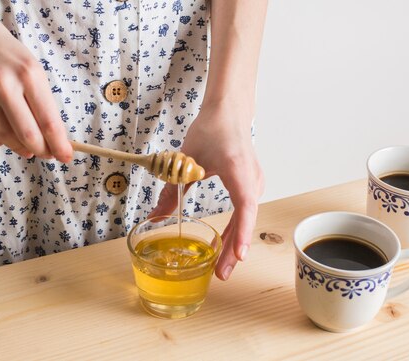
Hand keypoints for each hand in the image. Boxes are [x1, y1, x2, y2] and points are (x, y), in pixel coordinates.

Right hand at [0, 0, 71, 161]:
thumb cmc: (1, 50)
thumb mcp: (30, 67)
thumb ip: (41, 101)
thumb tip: (52, 138)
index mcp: (28, 74)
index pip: (49, 121)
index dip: (59, 145)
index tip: (66, 156)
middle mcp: (2, 83)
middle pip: (28, 135)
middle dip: (41, 150)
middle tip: (45, 154)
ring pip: (3, 138)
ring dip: (17, 146)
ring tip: (24, 145)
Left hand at [149, 102, 263, 279]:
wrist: (229, 112)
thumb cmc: (212, 129)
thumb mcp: (186, 160)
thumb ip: (172, 190)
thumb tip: (155, 217)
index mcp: (238, 171)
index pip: (244, 207)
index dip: (241, 234)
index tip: (237, 256)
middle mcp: (251, 180)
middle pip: (245, 220)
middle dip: (233, 249)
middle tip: (220, 275)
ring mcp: (253, 183)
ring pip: (246, 219)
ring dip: (234, 241)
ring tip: (221, 266)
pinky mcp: (250, 185)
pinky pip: (245, 212)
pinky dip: (236, 229)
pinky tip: (224, 243)